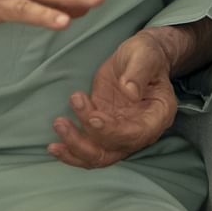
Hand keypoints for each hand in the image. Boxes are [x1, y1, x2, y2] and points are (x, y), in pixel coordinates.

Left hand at [49, 30, 181, 167]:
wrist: (139, 58)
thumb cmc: (146, 55)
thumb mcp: (145, 55)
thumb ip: (139, 72)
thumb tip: (129, 92)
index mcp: (157, 116)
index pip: (136, 134)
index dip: (113, 131)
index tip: (92, 117)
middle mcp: (139, 131)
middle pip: (112, 151)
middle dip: (84, 143)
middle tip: (62, 123)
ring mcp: (120, 132)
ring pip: (97, 155)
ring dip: (74, 148)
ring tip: (58, 125)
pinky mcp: (103, 128)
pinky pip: (88, 147)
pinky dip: (70, 149)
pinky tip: (53, 146)